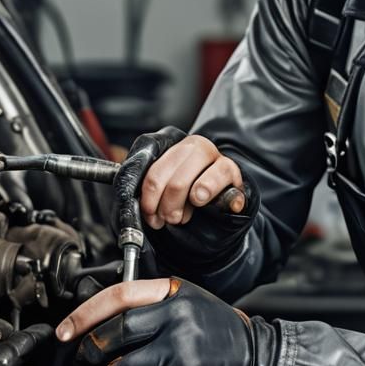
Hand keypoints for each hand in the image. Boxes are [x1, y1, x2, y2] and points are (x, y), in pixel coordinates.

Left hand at [56, 277, 277, 365]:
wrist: (255, 360)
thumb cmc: (216, 331)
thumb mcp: (186, 302)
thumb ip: (149, 305)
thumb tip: (98, 320)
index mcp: (172, 292)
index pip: (118, 296)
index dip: (85, 314)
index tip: (64, 331)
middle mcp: (175, 318)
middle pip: (112, 335)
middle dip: (91, 352)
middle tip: (88, 359)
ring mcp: (177, 350)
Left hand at [115, 127, 259, 272]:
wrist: (217, 195)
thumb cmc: (186, 189)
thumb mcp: (164, 184)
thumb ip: (150, 186)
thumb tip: (131, 203)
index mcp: (175, 146)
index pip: (155, 170)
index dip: (149, 197)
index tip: (149, 213)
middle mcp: (197, 147)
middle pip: (176, 179)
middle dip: (167, 207)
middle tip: (165, 219)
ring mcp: (218, 159)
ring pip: (200, 186)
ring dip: (188, 208)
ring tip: (183, 216)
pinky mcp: (234, 176)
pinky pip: (227, 190)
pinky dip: (223, 202)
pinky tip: (216, 206)